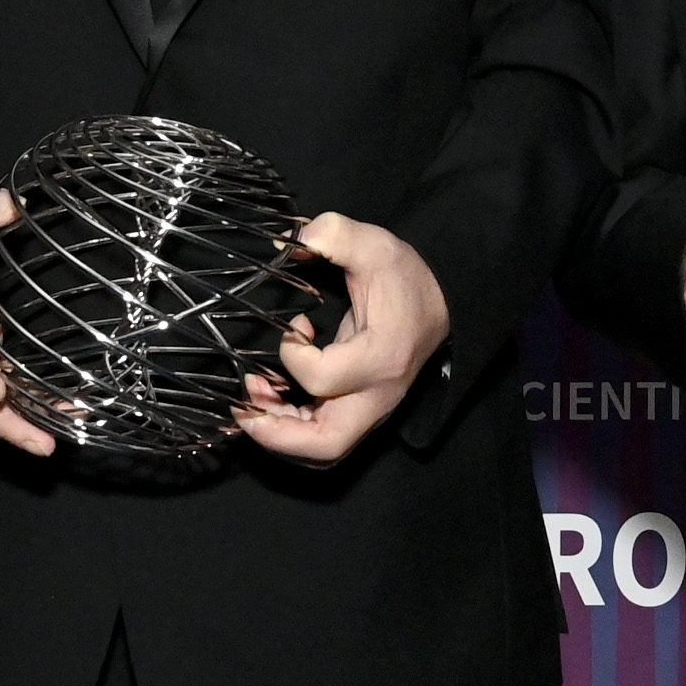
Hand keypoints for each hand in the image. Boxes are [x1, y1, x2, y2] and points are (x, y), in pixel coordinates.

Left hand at [237, 213, 453, 463]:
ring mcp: (370, 410)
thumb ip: (335, 234)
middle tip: (245, 407)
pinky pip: (322, 438)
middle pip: (327, 444)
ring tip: (254, 401)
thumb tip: (289, 242)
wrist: (439, 304)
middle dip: (277, 434)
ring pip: (322, 450)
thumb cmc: (405, 279)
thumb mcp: (375, 245)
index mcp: (382, 357)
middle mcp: (378, 395)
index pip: (325, 379)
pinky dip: (290, 430)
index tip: (293, 327)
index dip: (293, 356)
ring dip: (279, 435)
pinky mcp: (360, 410)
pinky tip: (272, 399)